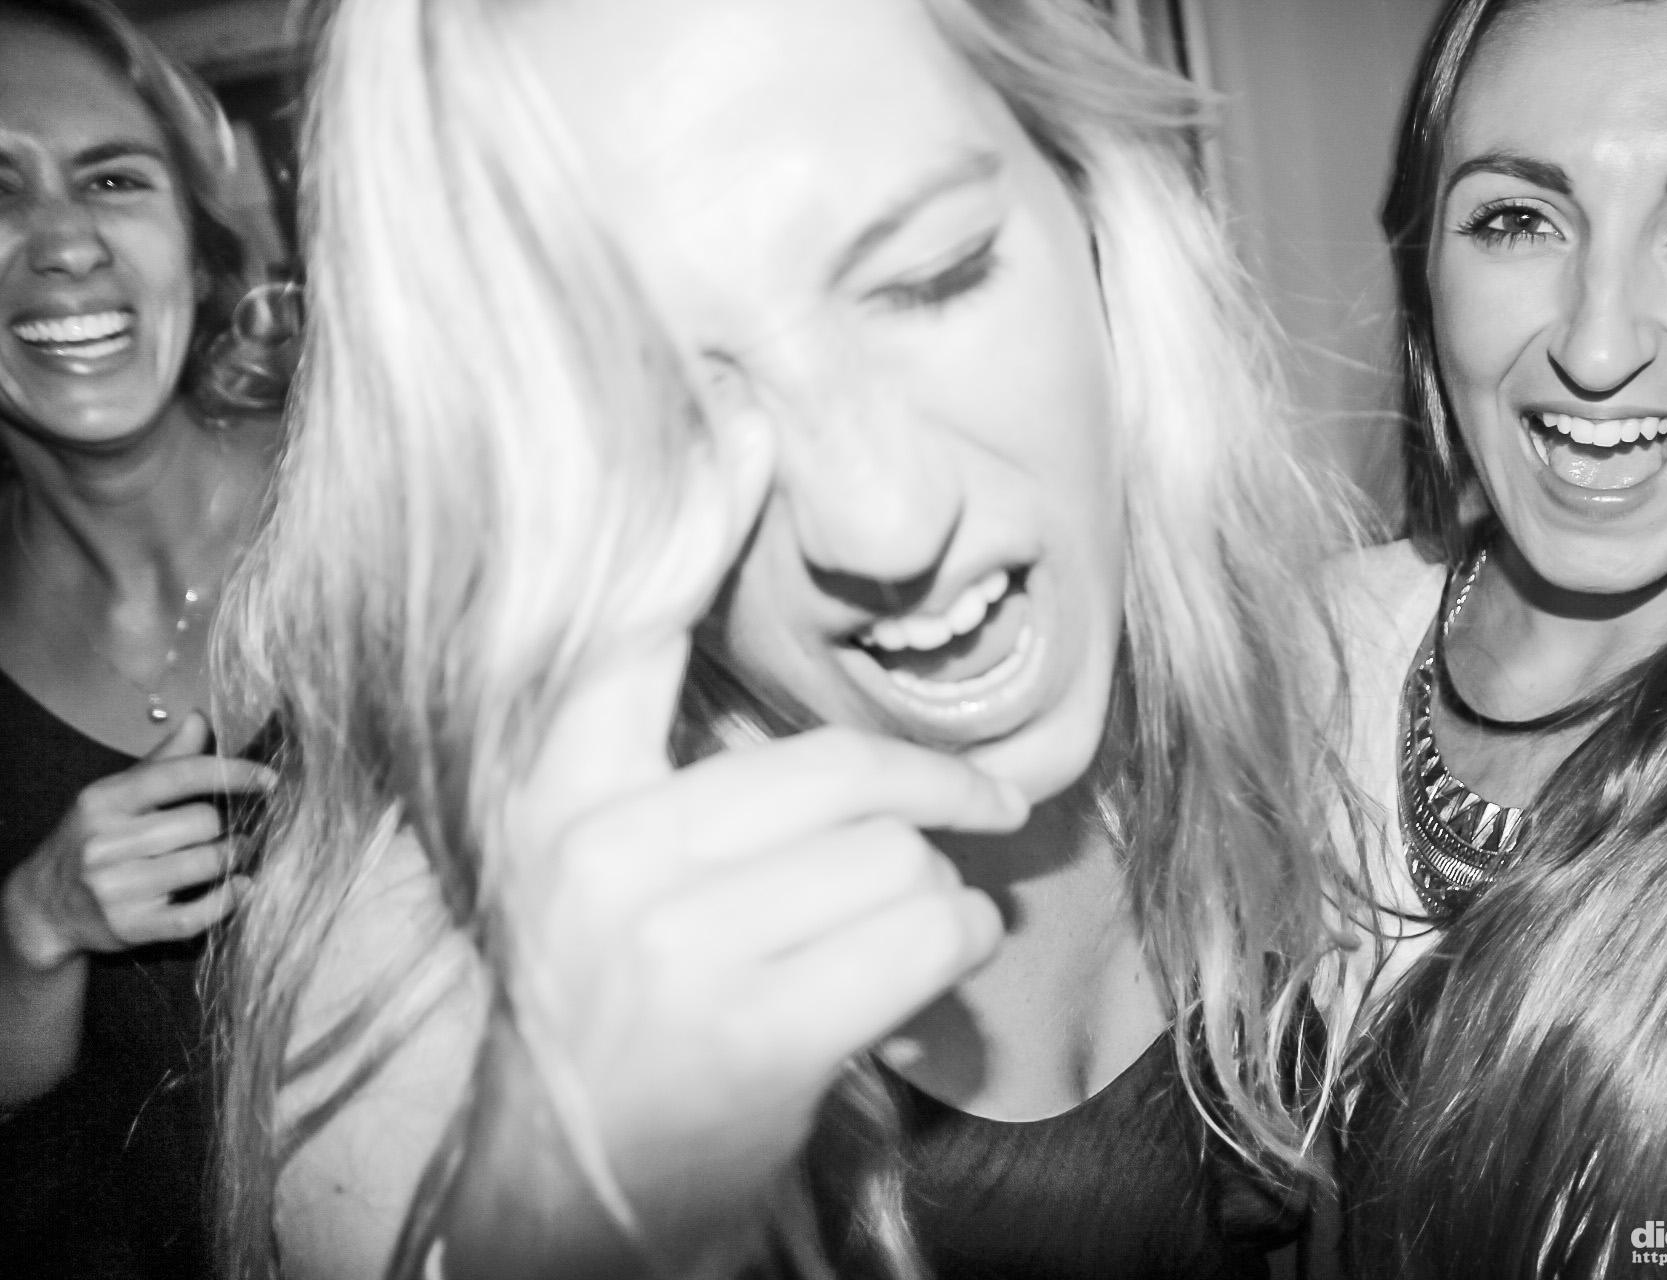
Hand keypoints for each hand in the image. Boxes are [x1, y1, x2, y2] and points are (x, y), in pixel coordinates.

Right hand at [2, 711, 273, 970]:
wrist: (44, 906)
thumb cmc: (93, 840)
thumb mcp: (115, 794)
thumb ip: (162, 760)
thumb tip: (200, 719)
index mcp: (104, 800)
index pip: (180, 775)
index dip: (233, 774)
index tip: (270, 779)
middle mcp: (106, 843)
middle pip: (203, 822)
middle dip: (230, 824)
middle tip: (242, 827)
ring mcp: (116, 888)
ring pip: (206, 864)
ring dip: (234, 857)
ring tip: (238, 852)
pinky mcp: (130, 927)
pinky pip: (196, 915)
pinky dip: (228, 899)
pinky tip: (240, 886)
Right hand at [497, 412, 1023, 1247]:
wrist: (573, 1199)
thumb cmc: (618, 1017)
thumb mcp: (606, 877)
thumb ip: (676, 774)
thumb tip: (817, 688)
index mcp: (556, 802)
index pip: (623, 638)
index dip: (693, 522)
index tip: (750, 418)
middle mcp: (598, 856)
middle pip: (840, 769)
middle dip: (932, 794)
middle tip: (979, 805)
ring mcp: (671, 944)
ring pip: (899, 854)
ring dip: (933, 898)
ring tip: (896, 938)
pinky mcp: (753, 1029)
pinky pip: (927, 934)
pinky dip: (952, 956)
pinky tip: (914, 986)